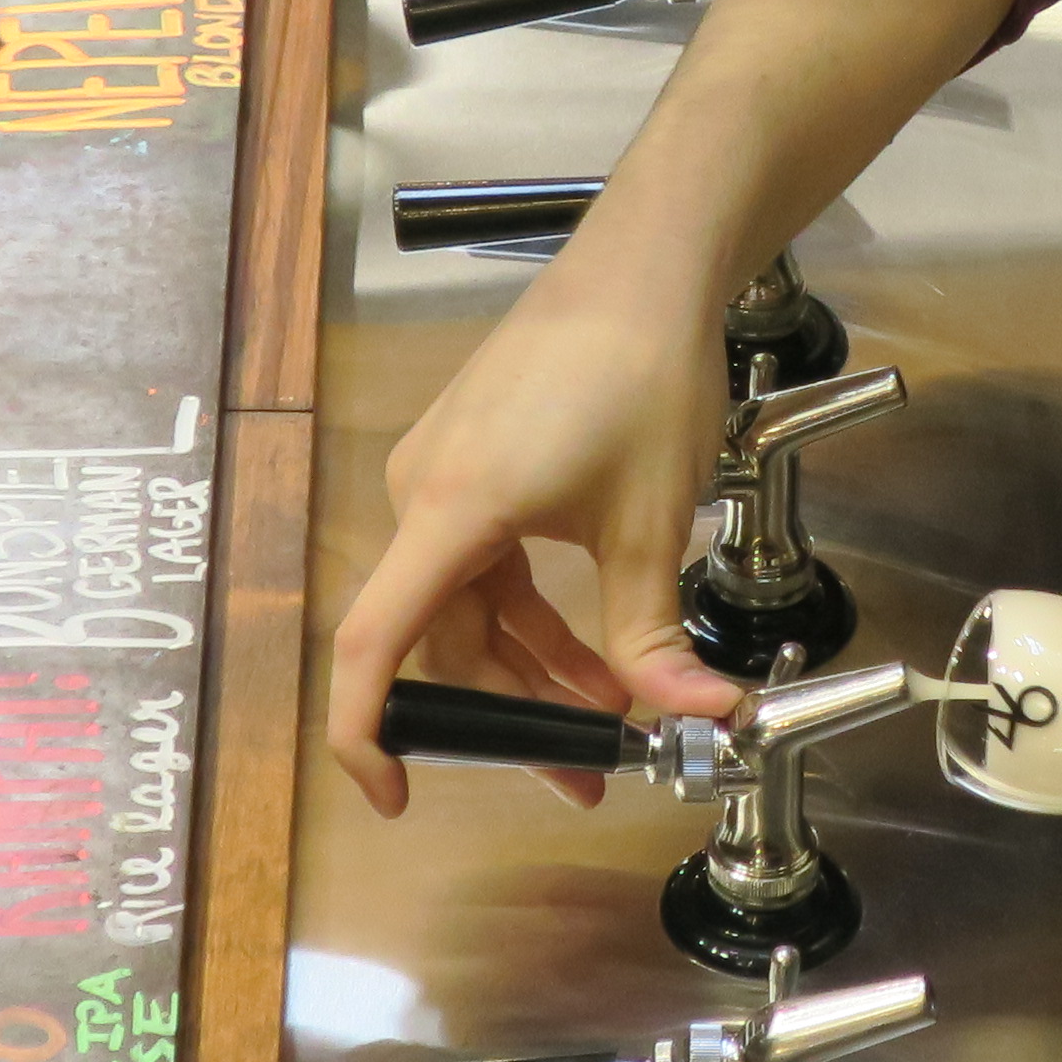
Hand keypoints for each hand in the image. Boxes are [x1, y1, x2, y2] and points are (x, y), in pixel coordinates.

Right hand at [325, 252, 741, 814]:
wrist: (647, 267)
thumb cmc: (638, 366)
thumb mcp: (652, 524)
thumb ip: (655, 636)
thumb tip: (691, 713)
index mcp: (451, 511)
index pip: (376, 644)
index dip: (371, 733)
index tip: (393, 794)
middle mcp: (424, 492)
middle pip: (440, 641)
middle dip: (510, 716)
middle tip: (580, 771)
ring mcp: (442, 473)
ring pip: (468, 609)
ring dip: (532, 668)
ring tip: (607, 717)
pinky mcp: (470, 460)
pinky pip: (482, 565)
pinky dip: (531, 616)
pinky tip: (591, 652)